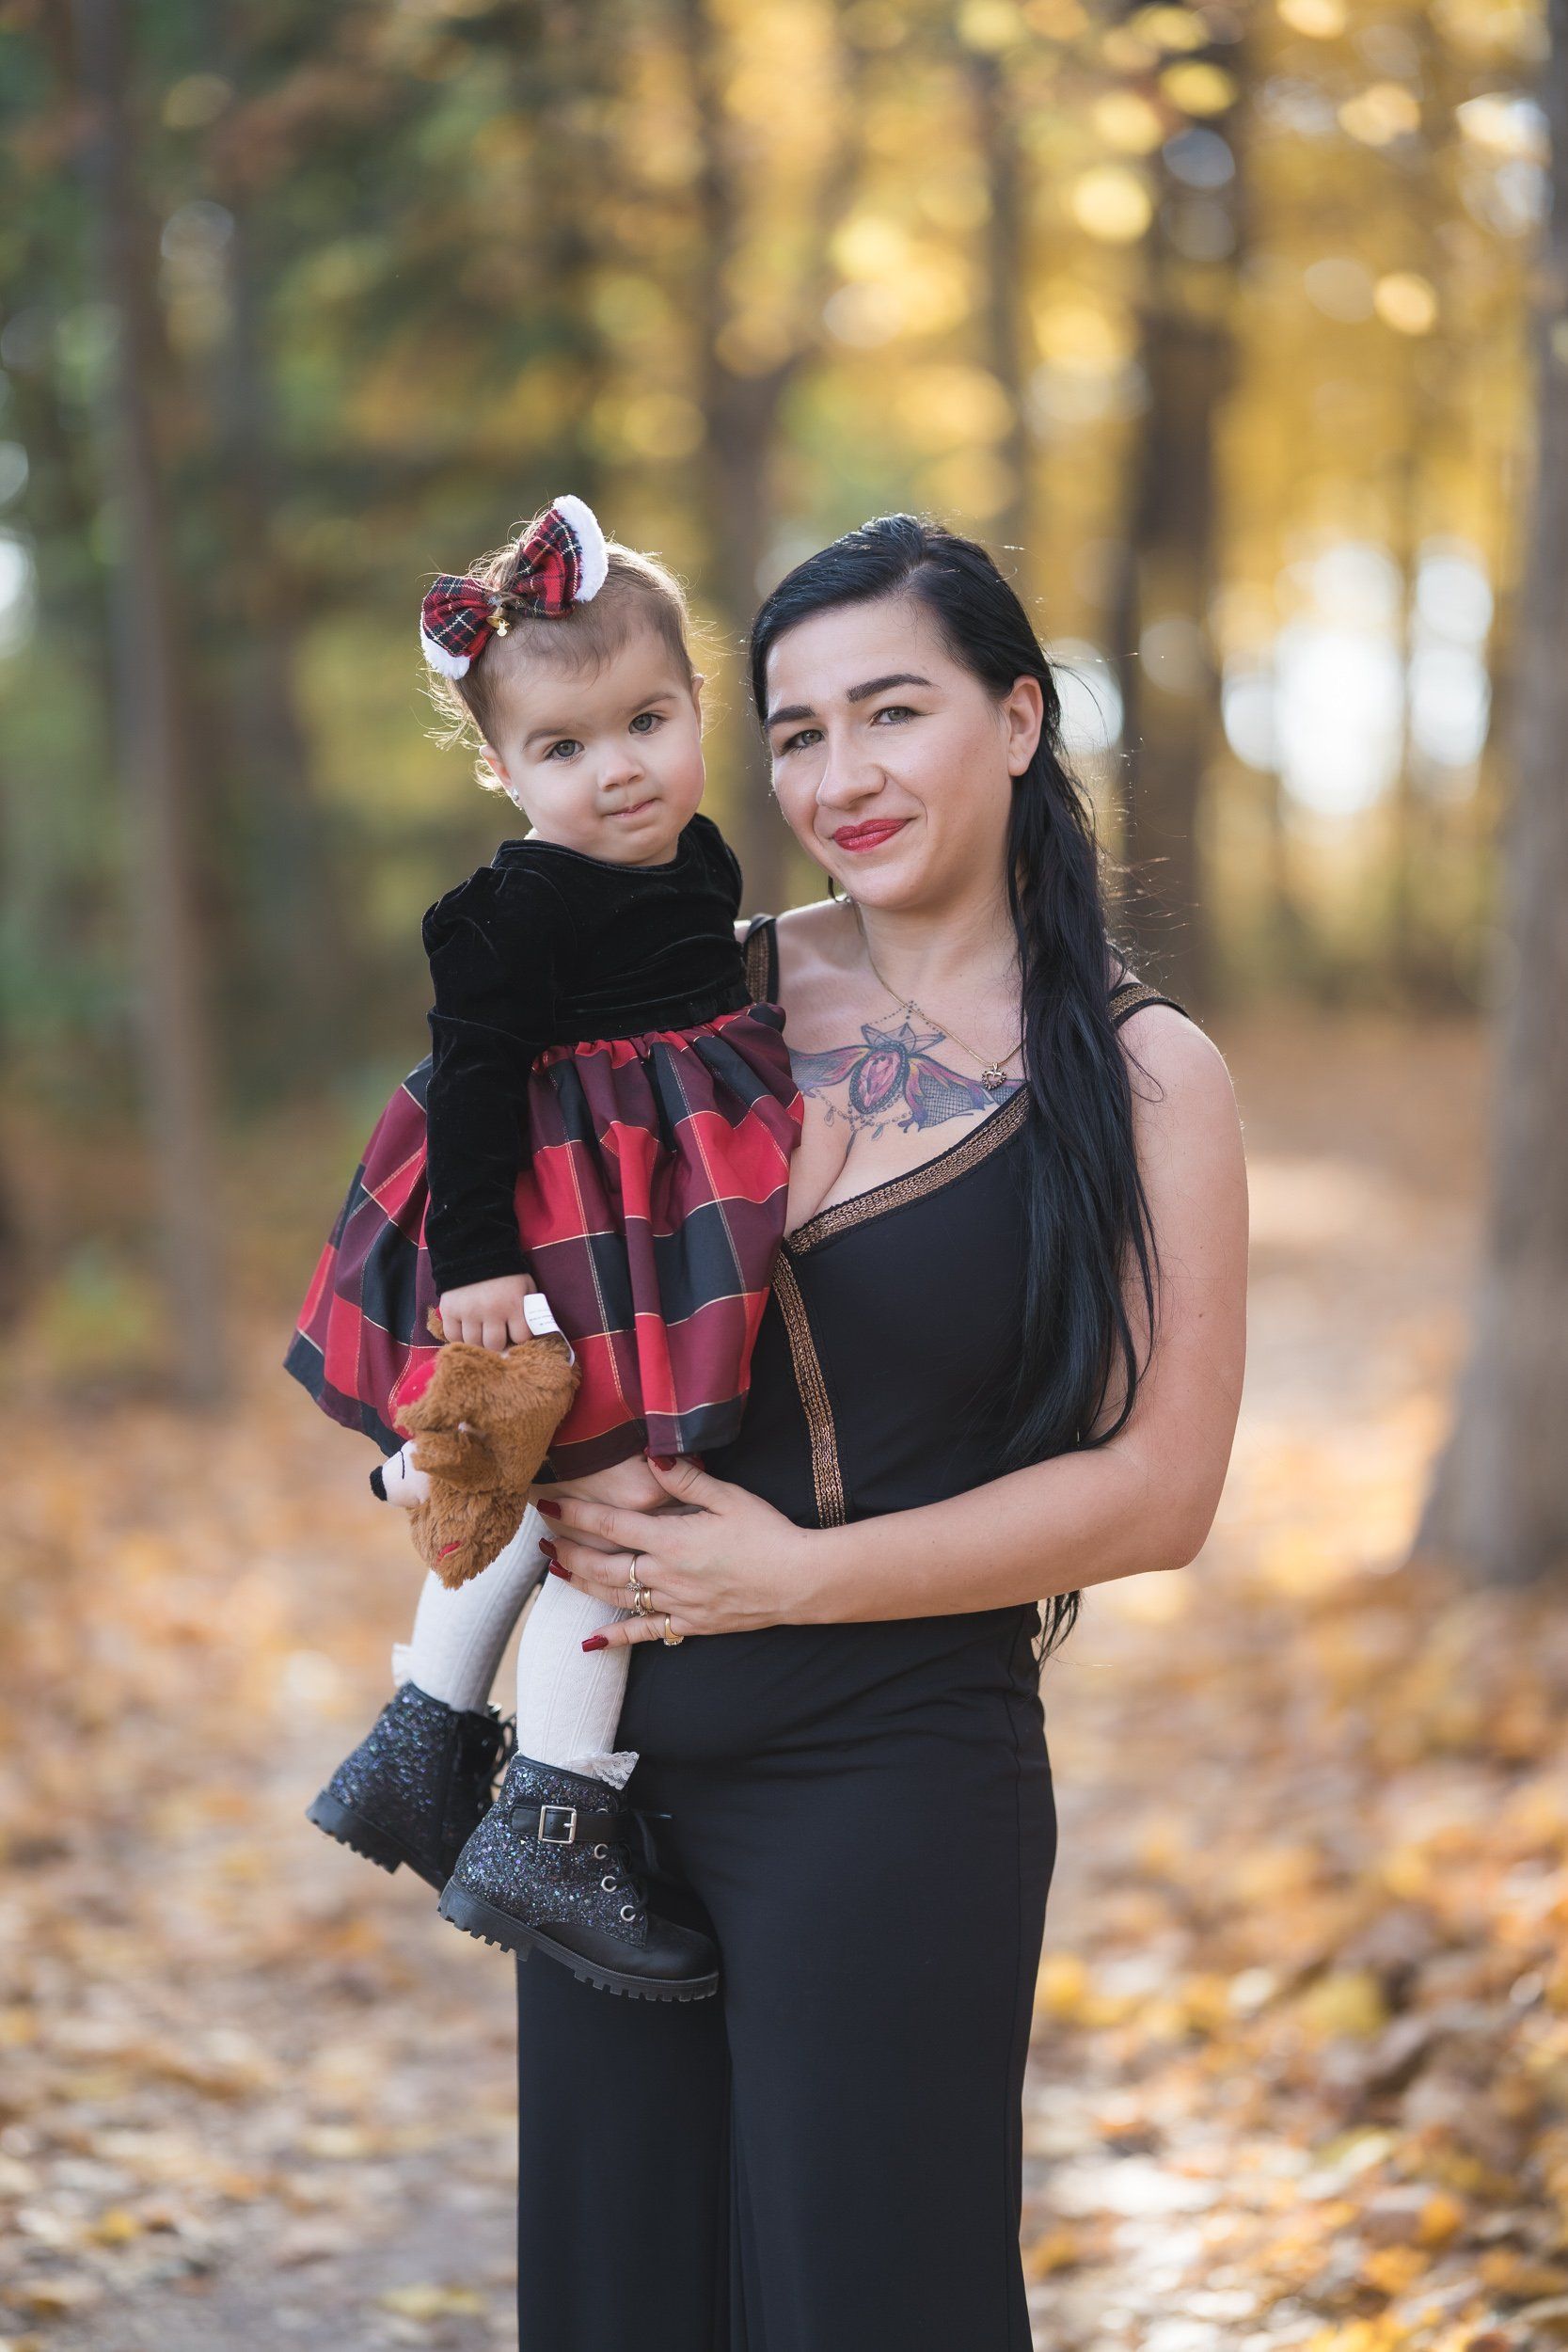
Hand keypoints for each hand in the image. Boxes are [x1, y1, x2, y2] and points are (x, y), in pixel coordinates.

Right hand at [437, 1271, 537, 1350]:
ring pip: (473, 1343)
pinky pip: (452, 1335)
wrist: (475, 1250)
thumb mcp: (525, 1286)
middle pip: (494, 1345)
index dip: (518, 1336)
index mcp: (513, 1304)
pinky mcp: (449, 1310)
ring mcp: (468, 1312)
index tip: (515, 1332)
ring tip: (481, 1332)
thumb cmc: (506, 1273)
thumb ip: (529, 1309)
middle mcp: (491, 1311)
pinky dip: (459, 1336)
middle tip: (496, 1335)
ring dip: (478, 1340)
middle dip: (497, 1342)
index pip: (519, 1338)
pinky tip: (466, 1328)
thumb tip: (531, 1333)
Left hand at [534, 1455, 821, 1644]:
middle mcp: (664, 1574)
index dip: (575, 1514)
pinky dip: (615, 1637)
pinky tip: (590, 1642)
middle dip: (568, 1551)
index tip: (548, 1505)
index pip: (609, 1524)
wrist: (798, 1581)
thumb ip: (686, 1479)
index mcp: (670, 1538)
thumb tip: (651, 1456)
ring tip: (556, 1573)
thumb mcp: (729, 1497)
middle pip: (601, 1565)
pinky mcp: (689, 1623)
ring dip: (582, 1585)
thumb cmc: (768, 1533)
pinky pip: (644, 1633)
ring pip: (615, 1597)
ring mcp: (674, 1603)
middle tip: (542, 1541)